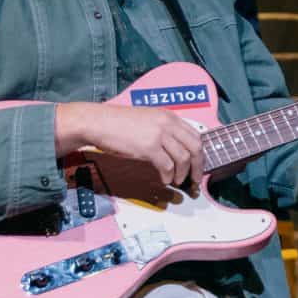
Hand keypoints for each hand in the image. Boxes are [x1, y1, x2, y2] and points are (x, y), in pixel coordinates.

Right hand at [59, 102, 207, 191]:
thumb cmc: (117, 123)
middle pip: (195, 147)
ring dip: (183, 174)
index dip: (200, 153)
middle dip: (198, 166)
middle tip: (195, 178)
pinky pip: (167, 166)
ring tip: (178, 181)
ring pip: (183, 158)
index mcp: (169, 116)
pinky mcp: (148, 147)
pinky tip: (165, 180)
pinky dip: (168, 176)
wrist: (97, 122)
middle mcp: (167, 123)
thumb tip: (177, 148)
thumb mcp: (147, 120)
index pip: (195, 135)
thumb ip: (164, 130)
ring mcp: (159, 134)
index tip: (198, 165)